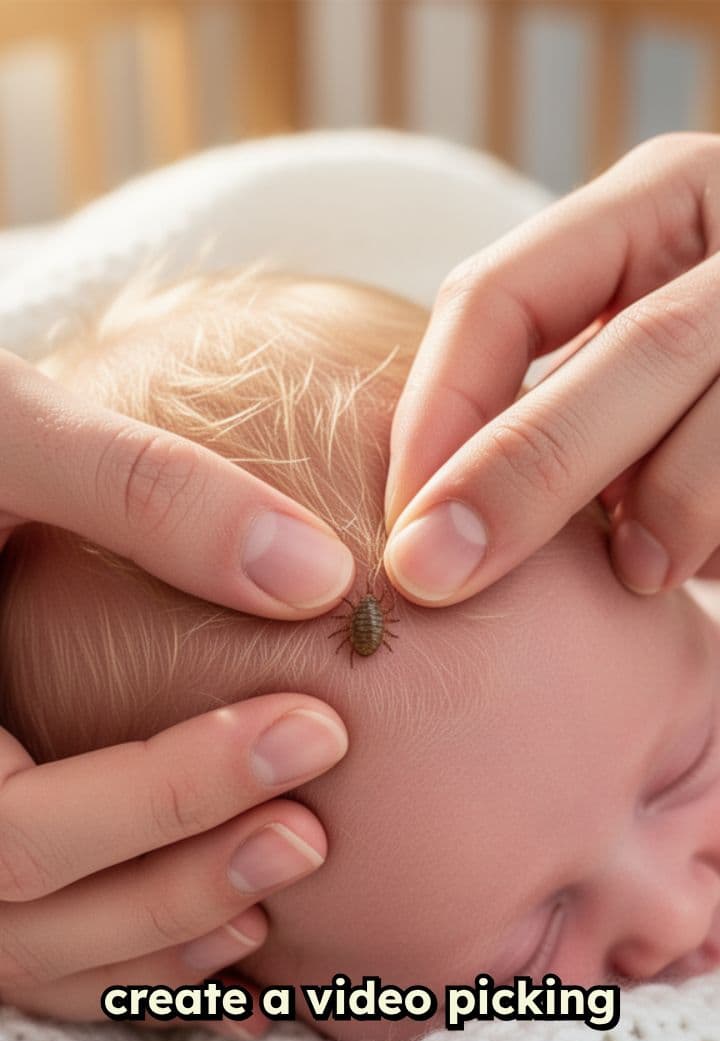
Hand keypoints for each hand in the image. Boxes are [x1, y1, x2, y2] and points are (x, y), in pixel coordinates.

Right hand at [0, 352, 353, 1035]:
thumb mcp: (7, 436)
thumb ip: (141, 490)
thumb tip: (319, 576)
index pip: (23, 824)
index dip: (172, 794)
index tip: (315, 727)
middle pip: (27, 909)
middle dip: (179, 883)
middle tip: (312, 833)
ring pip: (29, 949)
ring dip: (158, 935)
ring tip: (281, 888)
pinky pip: (36, 940)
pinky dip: (128, 959)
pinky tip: (229, 932)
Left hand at [383, 132, 719, 603]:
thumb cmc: (700, 383)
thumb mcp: (623, 355)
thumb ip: (545, 393)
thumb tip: (432, 522)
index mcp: (662, 201)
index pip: (513, 287)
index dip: (442, 407)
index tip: (400, 519)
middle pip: (639, 350)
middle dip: (527, 473)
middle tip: (439, 575)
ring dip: (669, 513)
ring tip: (639, 573)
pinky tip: (705, 556)